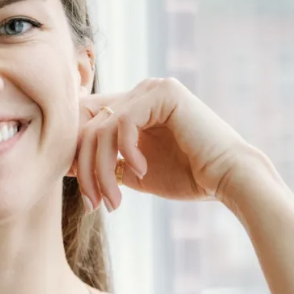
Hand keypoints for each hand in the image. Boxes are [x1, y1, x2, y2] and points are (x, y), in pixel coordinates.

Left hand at [69, 78, 254, 210]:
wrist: (228, 179)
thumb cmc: (186, 177)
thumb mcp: (132, 171)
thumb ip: (105, 162)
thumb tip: (66, 164)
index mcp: (131, 107)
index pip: (84, 123)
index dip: (75, 157)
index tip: (86, 195)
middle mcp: (138, 92)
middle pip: (86, 127)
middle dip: (86, 172)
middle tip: (95, 205)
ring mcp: (151, 88)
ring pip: (100, 129)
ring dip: (102, 172)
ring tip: (115, 200)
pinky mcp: (164, 92)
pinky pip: (122, 123)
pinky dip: (127, 153)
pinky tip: (142, 172)